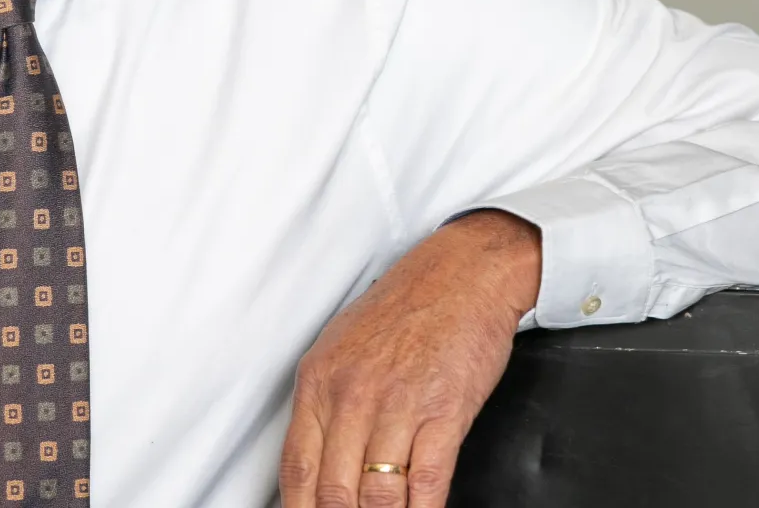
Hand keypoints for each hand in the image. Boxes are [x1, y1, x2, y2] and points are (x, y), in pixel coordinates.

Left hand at [278, 210, 541, 507]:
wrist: (462, 274)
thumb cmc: (405, 310)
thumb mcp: (342, 349)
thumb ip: (325, 406)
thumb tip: (313, 462)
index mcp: (320, 380)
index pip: (296, 468)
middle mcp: (352, 393)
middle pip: (333, 490)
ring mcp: (397, 404)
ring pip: (378, 494)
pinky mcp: (444, 412)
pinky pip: (426, 482)